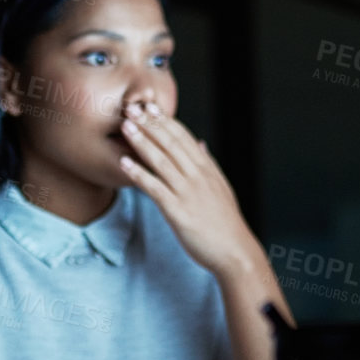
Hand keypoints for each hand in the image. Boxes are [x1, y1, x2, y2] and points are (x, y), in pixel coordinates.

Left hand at [118, 100, 289, 318]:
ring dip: (141, 141)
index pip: (184, 137)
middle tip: (132, 107)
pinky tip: (124, 163)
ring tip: (125, 126)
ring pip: (161, 160)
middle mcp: (198, 176)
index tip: (149, 107)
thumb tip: (201, 144)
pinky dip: (138, 174)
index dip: (165, 121)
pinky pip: (155, 188)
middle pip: (170, 143)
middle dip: (150, 124)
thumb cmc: (225, 222)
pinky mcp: (178, 211)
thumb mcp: (221, 187)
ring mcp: (188, 193)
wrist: (235, 252)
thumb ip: (209, 164)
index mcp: (207, 169)